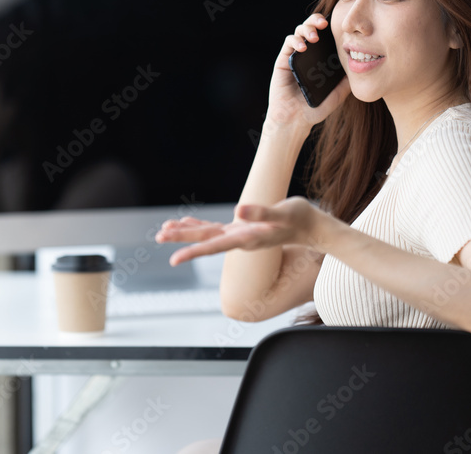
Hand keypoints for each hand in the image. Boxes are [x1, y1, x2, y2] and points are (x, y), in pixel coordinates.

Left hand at [154, 196, 334, 265]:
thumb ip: (262, 213)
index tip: (174, 259)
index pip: (214, 245)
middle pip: (205, 240)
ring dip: (186, 232)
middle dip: (181, 239)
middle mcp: (239, 239)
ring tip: (164, 230)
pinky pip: (214, 227)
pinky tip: (186, 222)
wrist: (312, 229)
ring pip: (207, 234)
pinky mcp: (242, 228)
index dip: (193, 251)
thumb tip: (237, 212)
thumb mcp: (284, 213)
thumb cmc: (301, 219)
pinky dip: (198, 224)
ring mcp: (239, 234)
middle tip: (158, 237)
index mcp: (246, 238)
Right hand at [265, 13, 350, 132]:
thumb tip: (361, 67)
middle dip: (317, 21)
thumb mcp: (338, 94)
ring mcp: (295, 56)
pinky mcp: (283, 61)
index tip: (340, 25)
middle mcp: (308, 54)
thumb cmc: (315, 108)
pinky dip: (295, 41)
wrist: (296, 120)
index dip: (331, 27)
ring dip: (307, 28)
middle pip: (311, 28)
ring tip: (314, 36)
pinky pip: (288, 44)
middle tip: (325, 23)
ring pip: (299, 32)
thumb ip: (347, 81)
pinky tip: (303, 47)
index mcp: (320, 59)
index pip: (326, 36)